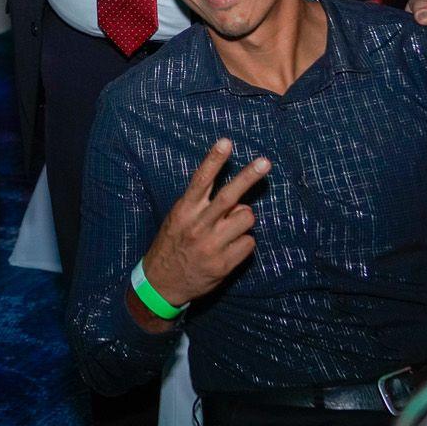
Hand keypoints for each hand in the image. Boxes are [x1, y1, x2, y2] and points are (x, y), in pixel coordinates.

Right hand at [141, 138, 271, 308]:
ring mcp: (212, 245)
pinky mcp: (223, 264)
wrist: (161, 283)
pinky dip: (244, 243)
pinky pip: (249, 243)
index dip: (214, 160)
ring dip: (244, 220)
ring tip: (230, 230)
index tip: (226, 142)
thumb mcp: (179, 219)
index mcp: (185, 211)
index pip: (201, 180)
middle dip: (248, 176)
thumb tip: (240, 203)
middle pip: (228, 196)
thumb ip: (205, 208)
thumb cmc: (173, 244)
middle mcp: (198, 225)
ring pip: (246, 218)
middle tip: (265, 162)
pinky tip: (230, 249)